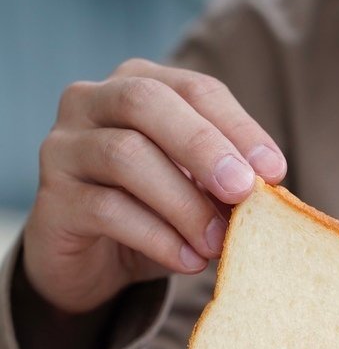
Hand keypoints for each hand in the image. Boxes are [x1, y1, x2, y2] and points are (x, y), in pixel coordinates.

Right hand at [23, 58, 286, 314]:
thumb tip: (269, 190)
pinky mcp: (53, 200)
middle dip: (204, 147)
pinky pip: (107, 209)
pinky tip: (189, 260)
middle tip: (244, 191)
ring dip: (183, 202)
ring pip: (125, 155)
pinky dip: (157, 237)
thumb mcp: (195, 192)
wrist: (92, 263)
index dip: (238, 127)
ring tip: (218, 242)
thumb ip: (224, 181)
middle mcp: (92, 102)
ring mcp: (64, 147)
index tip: (275, 170)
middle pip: (148, 103)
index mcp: (138, 84)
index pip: (194, 89)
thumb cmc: (153, 214)